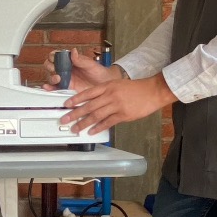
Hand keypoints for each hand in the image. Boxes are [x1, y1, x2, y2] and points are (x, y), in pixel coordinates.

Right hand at [44, 49, 117, 90]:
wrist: (105, 85)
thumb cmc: (99, 72)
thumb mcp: (91, 64)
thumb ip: (80, 60)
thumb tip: (73, 51)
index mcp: (70, 60)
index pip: (56, 56)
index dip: (52, 56)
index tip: (53, 57)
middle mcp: (65, 69)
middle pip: (50, 66)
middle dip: (50, 66)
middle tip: (55, 68)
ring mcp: (65, 79)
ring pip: (51, 77)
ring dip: (51, 77)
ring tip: (57, 78)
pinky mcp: (66, 89)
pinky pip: (56, 89)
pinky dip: (50, 88)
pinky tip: (48, 88)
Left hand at [61, 73, 176, 134]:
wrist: (152, 91)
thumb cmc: (135, 88)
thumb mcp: (117, 84)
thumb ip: (105, 91)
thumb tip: (92, 101)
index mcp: (108, 86)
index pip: (88, 93)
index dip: (75, 99)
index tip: (66, 105)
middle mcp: (110, 95)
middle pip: (89, 106)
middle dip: (75, 114)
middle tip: (64, 120)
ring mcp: (116, 105)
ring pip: (96, 115)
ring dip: (84, 123)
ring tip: (75, 129)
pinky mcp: (123, 115)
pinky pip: (108, 122)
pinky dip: (98, 128)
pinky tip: (91, 132)